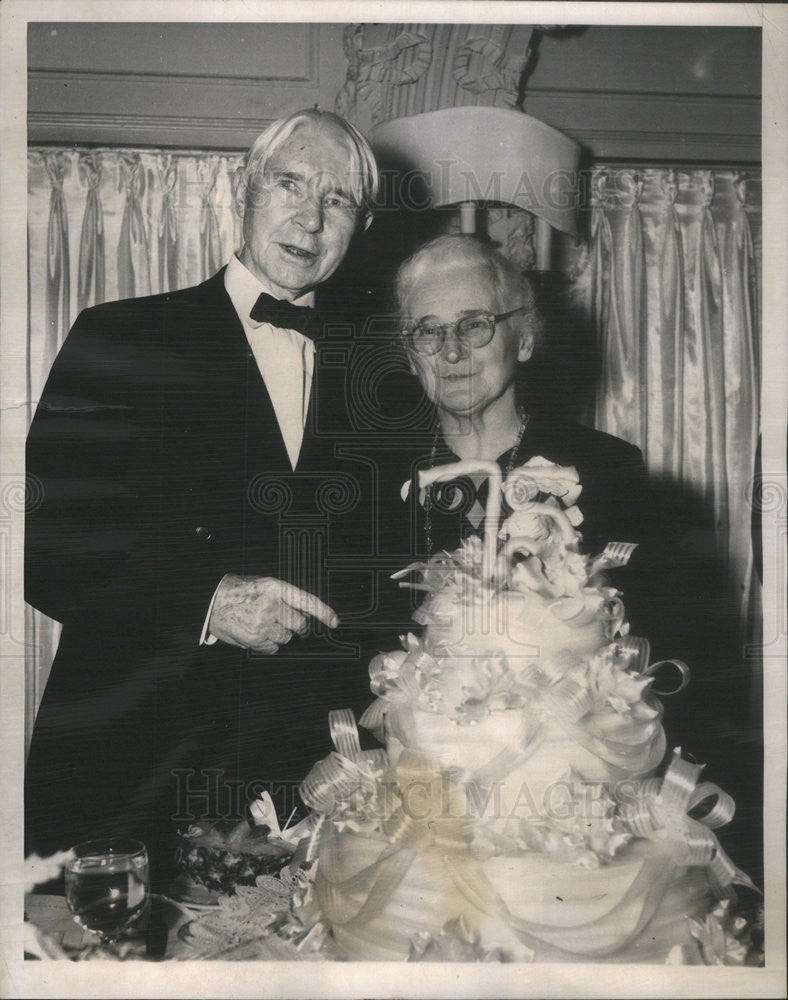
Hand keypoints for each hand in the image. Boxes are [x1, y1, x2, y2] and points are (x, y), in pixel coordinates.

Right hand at [208, 575, 338, 653]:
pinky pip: (272, 648)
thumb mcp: (263, 586)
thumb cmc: (237, 592)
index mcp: (276, 587)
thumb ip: (284, 598)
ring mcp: (264, 622)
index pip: (307, 600)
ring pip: (286, 637)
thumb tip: (306, 612)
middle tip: (292, 627)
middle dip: (298, 628)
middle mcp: (272, 604)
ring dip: (279, 635)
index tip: (334, 622)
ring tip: (262, 624)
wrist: (211, 601)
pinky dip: (267, 644)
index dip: (324, 612)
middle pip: (299, 624)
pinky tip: (255, 633)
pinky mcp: (255, 638)